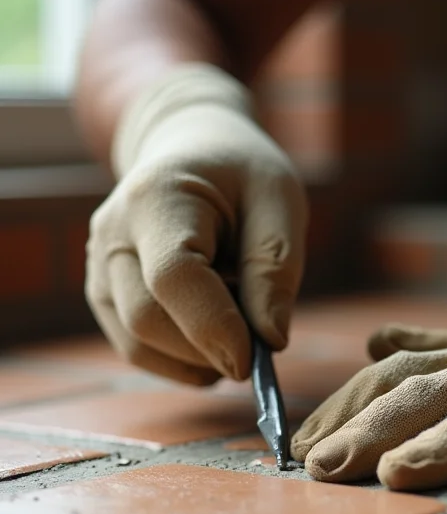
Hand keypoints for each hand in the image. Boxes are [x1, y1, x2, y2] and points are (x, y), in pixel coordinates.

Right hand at [86, 64, 307, 384]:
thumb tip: (271, 340)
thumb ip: (275, 269)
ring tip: (239, 331)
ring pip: (136, 342)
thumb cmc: (243, 175)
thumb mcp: (279, 203)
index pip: (173, 276)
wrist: (194, 151)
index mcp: (157, 198)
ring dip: (195, 359)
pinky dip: (179, 361)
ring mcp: (100, 265)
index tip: (254, 359)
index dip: (212, 325)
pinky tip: (215, 345)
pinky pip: (134, 347)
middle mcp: (113, 233)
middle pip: (148, 318)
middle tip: (259, 349)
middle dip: (208, 349)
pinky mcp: (104, 292)